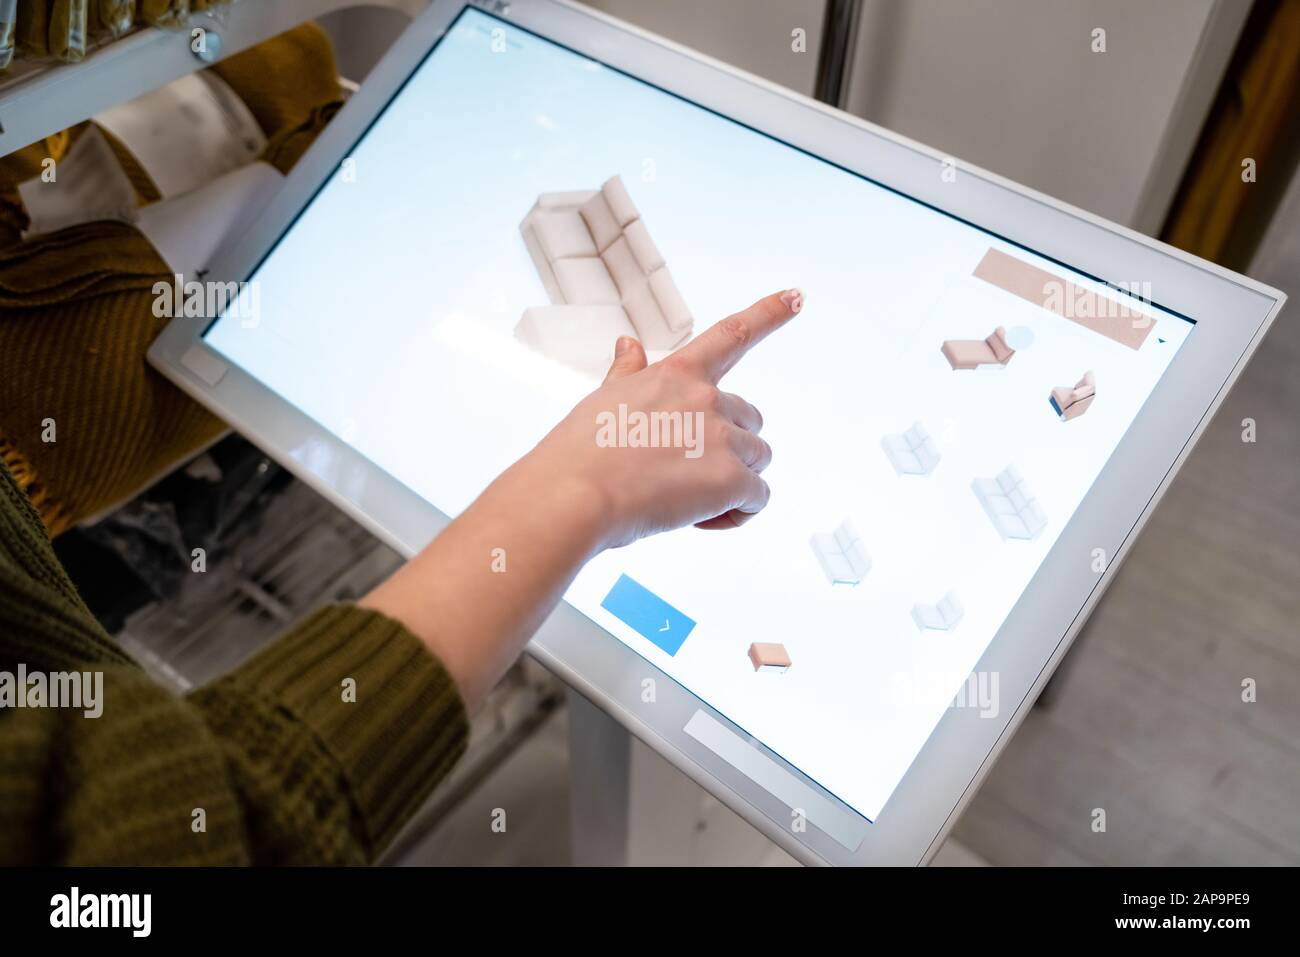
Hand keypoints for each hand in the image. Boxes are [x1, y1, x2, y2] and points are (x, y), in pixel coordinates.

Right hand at [361, 288, 801, 709]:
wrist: (572, 496)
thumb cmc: (577, 455)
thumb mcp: (602, 401)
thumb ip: (628, 374)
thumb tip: (627, 344)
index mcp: (675, 375)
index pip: (730, 335)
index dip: (768, 313)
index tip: (797, 296)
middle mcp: (705, 397)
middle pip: (749, 420)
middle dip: (728, 446)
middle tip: (684, 475)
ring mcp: (722, 437)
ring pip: (757, 460)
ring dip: (733, 482)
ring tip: (685, 501)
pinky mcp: (732, 479)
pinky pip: (757, 499)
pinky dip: (735, 514)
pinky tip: (698, 521)